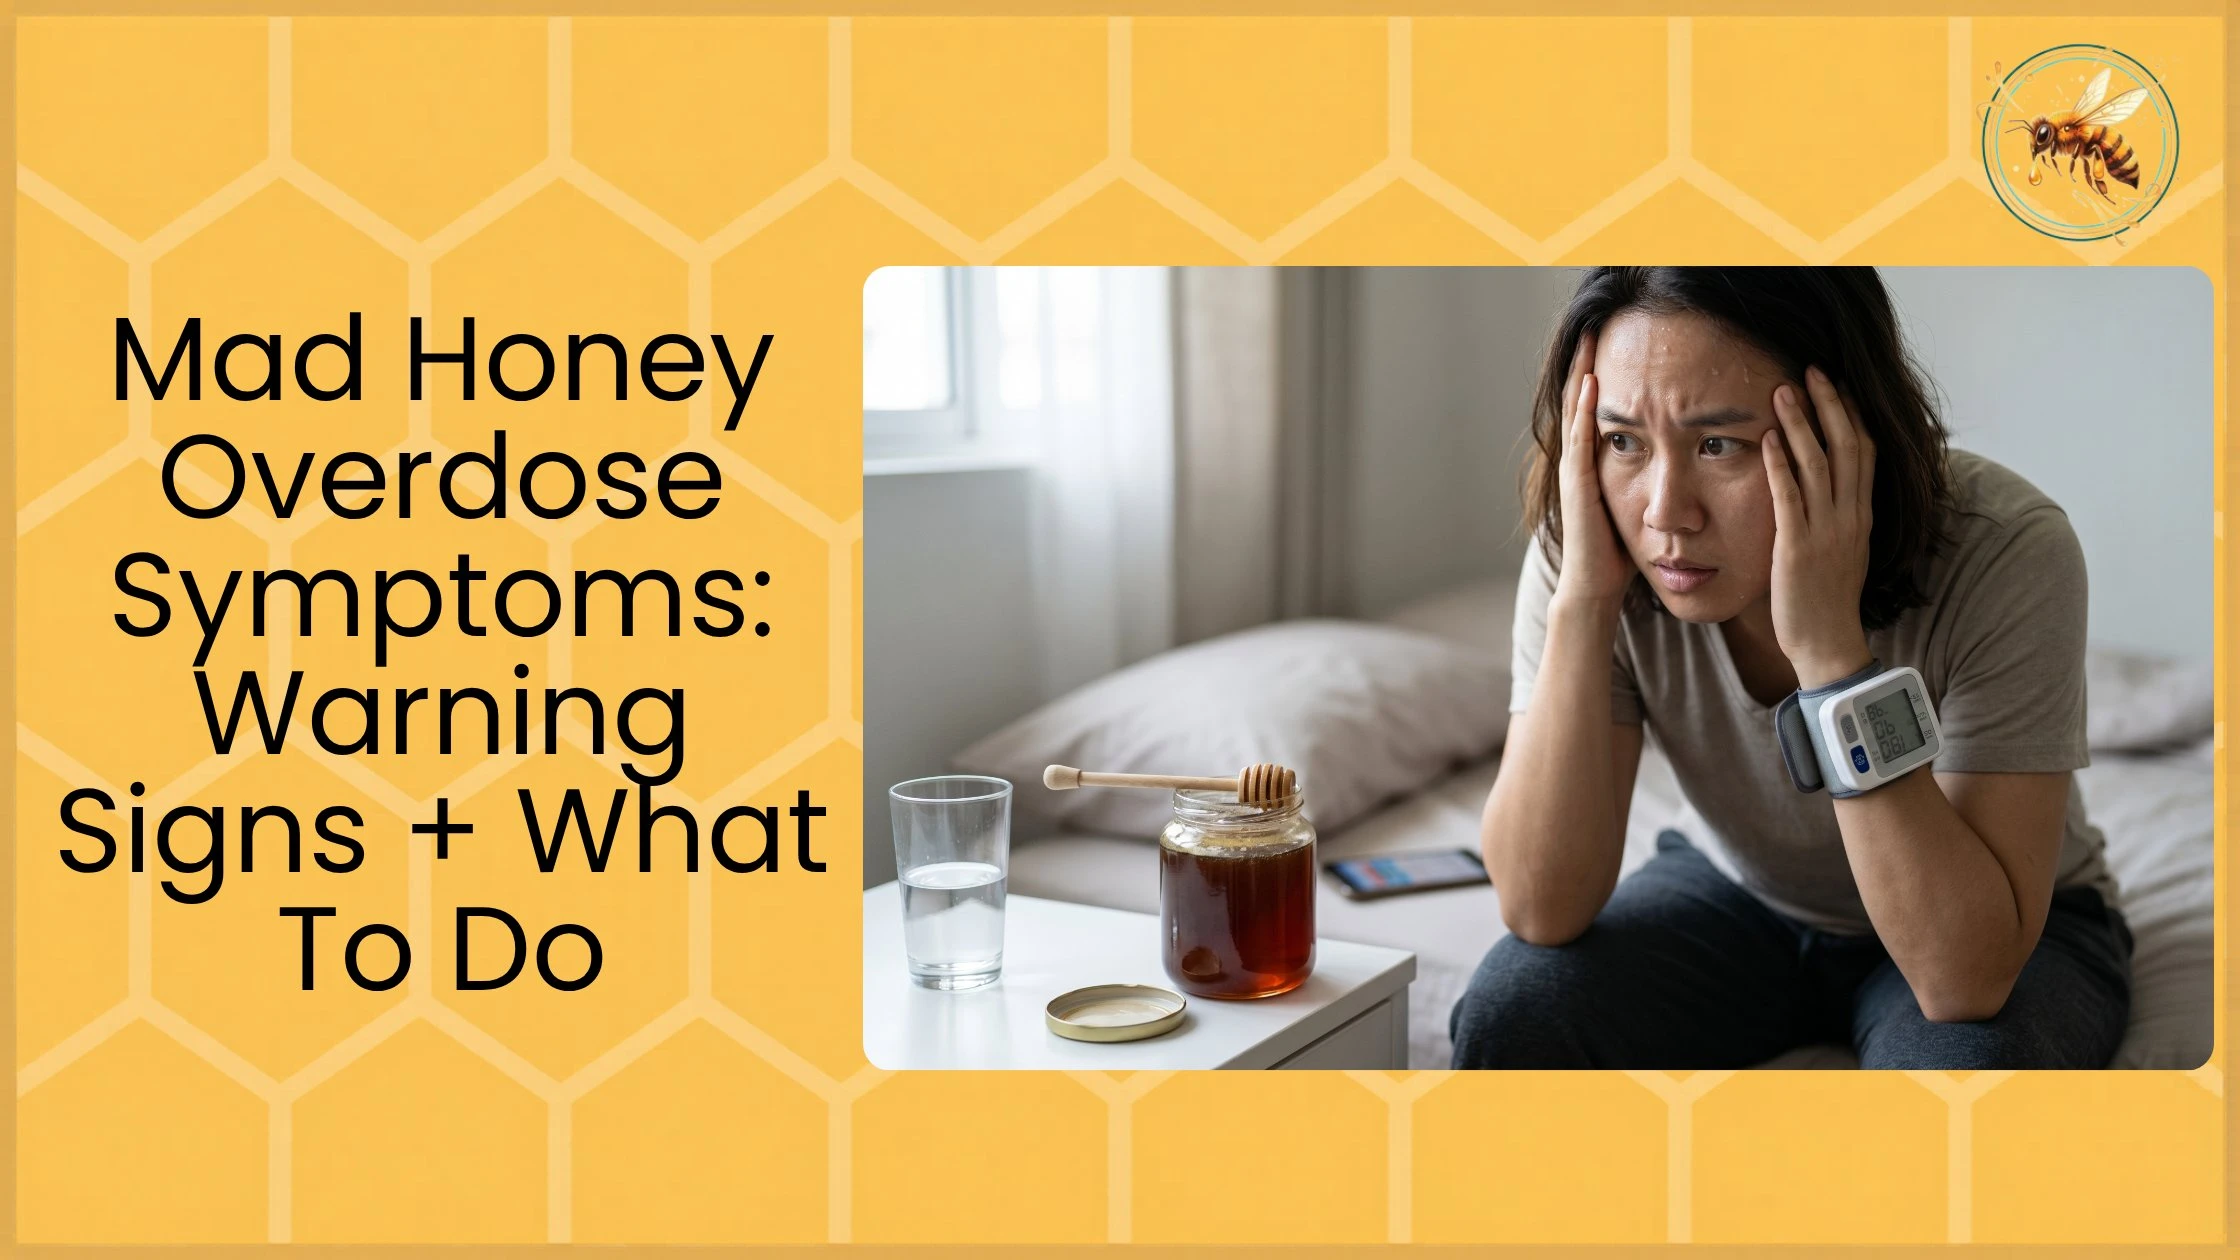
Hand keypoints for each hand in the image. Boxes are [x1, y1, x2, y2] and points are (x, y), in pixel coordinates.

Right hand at [1551, 330, 1632, 605]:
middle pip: (1583, 396)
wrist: (1596, 586)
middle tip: (1602, 320)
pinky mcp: (1577, 482)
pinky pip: (1580, 436)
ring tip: (1593, 336)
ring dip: (1583, 370)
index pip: (1602, 404)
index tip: (1622, 338)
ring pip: (1577, 408)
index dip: (1609, 370)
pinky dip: (1584, 407)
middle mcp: (1581, 458)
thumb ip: (1655, 477)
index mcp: (1598, 459)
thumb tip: (1691, 456)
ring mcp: (1575, 468)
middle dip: (1591, 358)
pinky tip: (1592, 382)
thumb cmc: (1623, 551)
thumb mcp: (1641, 503)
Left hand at [1764, 366, 1875, 686]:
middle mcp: (1852, 516)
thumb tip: (1829, 493)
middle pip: (1848, 446)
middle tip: (1811, 370)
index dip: (1851, 415)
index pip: (1865, 452)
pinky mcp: (1799, 548)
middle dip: (1830, 405)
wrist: (1828, 645)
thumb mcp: (1842, 551)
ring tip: (1783, 391)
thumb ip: (1837, 519)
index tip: (1836, 384)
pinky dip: (1781, 465)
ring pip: (1820, 464)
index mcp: (1862, 515)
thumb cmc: (1826, 602)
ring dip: (1801, 424)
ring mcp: (1827, 531)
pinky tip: (1768, 439)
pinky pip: (1791, 497)